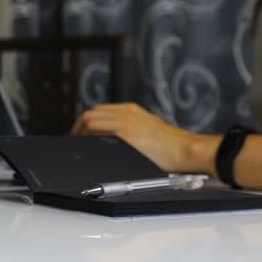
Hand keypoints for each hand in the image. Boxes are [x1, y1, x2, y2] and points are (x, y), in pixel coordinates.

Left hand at [71, 103, 218, 173]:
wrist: (187, 150)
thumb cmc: (170, 146)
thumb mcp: (148, 130)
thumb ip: (129, 131)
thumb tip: (110, 141)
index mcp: (131, 111)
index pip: (98, 111)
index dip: (84, 123)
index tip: (79, 135)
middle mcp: (126, 113)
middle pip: (90, 114)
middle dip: (77, 128)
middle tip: (74, 142)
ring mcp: (125, 123)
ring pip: (91, 120)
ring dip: (79, 133)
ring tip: (77, 147)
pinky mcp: (126, 135)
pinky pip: (98, 133)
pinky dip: (88, 139)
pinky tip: (87, 150)